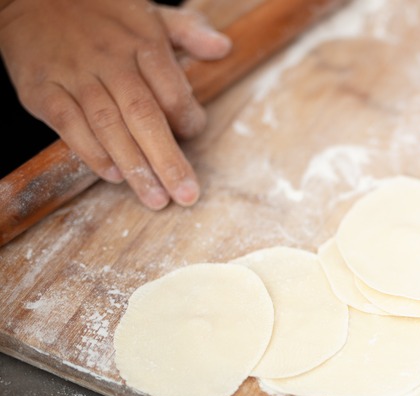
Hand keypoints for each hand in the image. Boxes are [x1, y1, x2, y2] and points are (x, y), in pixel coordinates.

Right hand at [0, 0, 230, 208]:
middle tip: (186, 195)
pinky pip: (69, 126)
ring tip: (156, 199)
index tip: (195, 134)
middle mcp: (111, 62)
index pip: (172, 90)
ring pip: (108, 127)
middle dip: (168, 160)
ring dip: (135, 167)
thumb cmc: (99, 12)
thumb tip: (222, 49)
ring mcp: (75, 77)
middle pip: (144, 116)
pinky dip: (92, 153)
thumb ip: (187, 31)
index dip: (188, 118)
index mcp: (142, 44)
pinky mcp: (43, 90)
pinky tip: (114, 176)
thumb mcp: (148, 12)